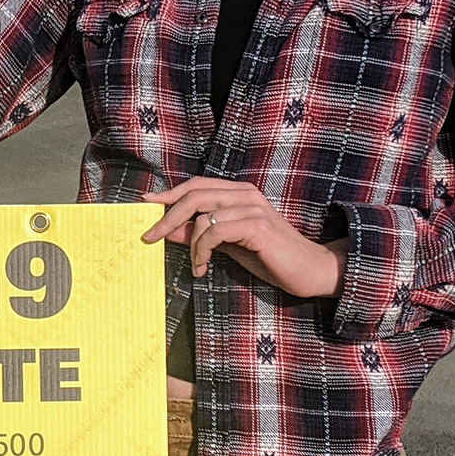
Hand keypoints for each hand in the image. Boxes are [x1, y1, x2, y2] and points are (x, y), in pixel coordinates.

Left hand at [141, 178, 344, 298]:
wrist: (309, 270)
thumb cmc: (270, 258)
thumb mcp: (229, 245)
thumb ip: (201, 234)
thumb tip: (168, 230)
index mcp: (239, 193)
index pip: (196, 185)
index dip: (169, 193)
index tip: (145, 203)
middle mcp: (245, 194)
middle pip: (193, 195)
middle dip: (167, 217)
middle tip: (150, 237)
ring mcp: (252, 208)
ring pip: (201, 216)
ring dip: (190, 245)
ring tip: (196, 265)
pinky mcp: (257, 226)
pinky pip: (214, 232)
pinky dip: (201, 251)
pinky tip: (203, 268)